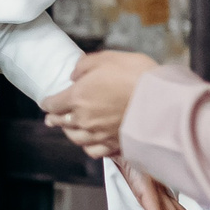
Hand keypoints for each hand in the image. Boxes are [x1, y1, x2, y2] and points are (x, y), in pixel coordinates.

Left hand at [42, 50, 156, 158]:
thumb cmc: (136, 76)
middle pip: (61, 122)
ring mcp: (99, 134)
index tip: (46, 102)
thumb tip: (74, 75)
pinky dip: (89, 147)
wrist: (162, 101)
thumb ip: (85, 66)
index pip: (52, 104)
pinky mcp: (115, 145)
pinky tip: (90, 144)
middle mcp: (83, 119)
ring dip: (69, 133)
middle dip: (54, 119)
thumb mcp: (107, 58)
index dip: (47, 103)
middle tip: (51, 118)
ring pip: (76, 138)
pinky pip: (94, 151)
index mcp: (77, 96)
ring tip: (68, 130)